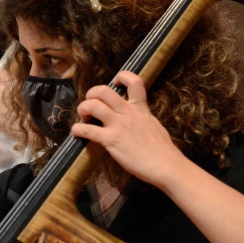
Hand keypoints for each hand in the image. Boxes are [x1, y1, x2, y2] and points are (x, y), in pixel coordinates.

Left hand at [70, 71, 186, 188]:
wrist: (166, 165)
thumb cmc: (163, 151)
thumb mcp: (154, 125)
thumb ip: (143, 119)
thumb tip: (137, 120)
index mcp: (140, 108)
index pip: (134, 82)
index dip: (122, 76)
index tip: (115, 83)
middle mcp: (128, 113)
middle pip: (103, 91)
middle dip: (91, 94)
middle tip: (91, 104)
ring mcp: (118, 125)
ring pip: (92, 105)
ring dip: (83, 109)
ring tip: (84, 118)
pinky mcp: (111, 140)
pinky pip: (87, 130)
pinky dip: (77, 129)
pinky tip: (77, 132)